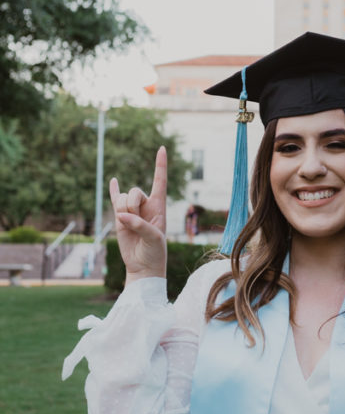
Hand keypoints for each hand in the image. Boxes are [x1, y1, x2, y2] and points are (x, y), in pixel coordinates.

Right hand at [109, 146, 167, 281]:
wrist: (143, 266)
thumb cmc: (155, 252)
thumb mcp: (154, 238)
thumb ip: (140, 225)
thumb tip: (121, 216)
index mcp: (159, 206)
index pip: (160, 181)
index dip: (160, 165)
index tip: (162, 148)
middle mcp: (146, 205)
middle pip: (135, 191)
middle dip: (132, 205)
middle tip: (136, 223)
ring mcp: (132, 210)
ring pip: (122, 198)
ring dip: (123, 211)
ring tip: (129, 226)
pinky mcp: (120, 217)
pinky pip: (115, 200)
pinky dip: (114, 190)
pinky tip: (114, 180)